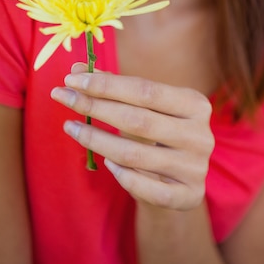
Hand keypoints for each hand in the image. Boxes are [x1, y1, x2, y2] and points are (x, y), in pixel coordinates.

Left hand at [51, 64, 214, 210]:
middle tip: (61, 96)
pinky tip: (104, 161)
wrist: (181, 181)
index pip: (146, 90)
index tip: (72, 77)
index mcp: (196, 104)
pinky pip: (142, 186)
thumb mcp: (144, 106)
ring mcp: (195, 168)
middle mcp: (201, 135)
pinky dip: (119, 174)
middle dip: (94, 106)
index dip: (107, 84)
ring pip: (133, 154)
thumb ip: (114, 87)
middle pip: (137, 120)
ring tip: (70, 127)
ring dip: (94, 140)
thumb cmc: (158, 132)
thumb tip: (77, 67)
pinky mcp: (187, 196)